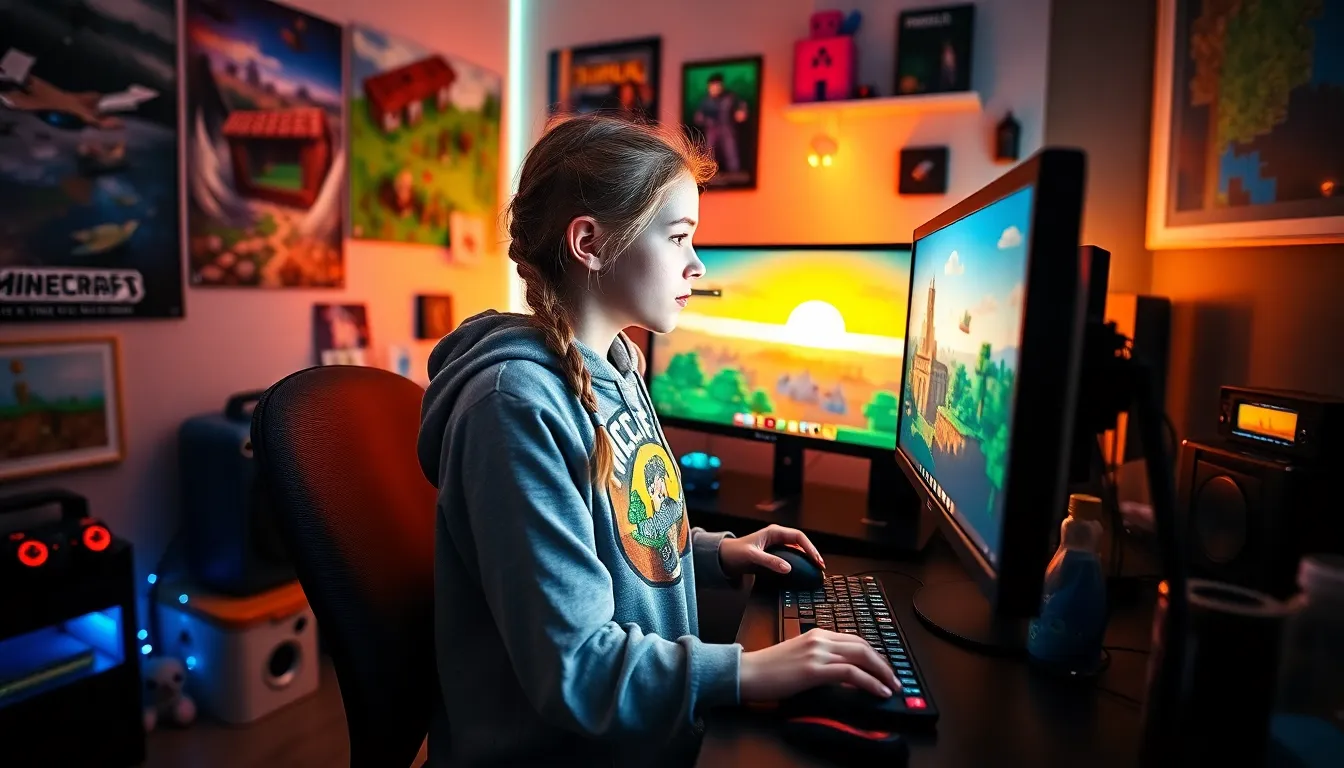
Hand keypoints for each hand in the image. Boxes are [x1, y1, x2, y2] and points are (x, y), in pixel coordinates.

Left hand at [718, 524, 824, 578]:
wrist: (724, 558)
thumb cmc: (735, 553)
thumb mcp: (752, 557)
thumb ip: (770, 562)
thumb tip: (788, 568)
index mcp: (774, 532)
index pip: (798, 537)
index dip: (810, 547)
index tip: (817, 559)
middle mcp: (777, 537)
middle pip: (801, 543)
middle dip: (812, 553)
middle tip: (820, 566)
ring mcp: (776, 546)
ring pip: (797, 550)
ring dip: (806, 558)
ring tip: (815, 569)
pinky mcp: (773, 555)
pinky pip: (790, 557)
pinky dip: (798, 563)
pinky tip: (803, 571)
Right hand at [740, 628, 899, 700]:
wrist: (749, 673)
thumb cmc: (770, 669)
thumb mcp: (800, 657)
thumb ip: (821, 659)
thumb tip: (844, 673)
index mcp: (817, 633)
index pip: (855, 639)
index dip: (874, 654)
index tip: (884, 667)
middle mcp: (820, 639)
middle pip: (863, 646)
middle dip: (883, 663)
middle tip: (894, 678)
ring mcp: (818, 652)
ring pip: (861, 657)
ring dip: (882, 673)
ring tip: (892, 686)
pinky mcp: (815, 669)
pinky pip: (851, 673)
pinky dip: (870, 682)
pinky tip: (878, 691)